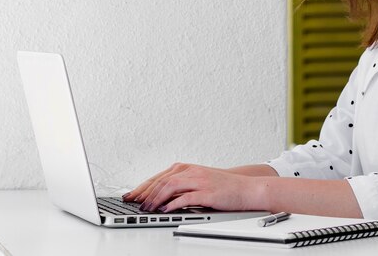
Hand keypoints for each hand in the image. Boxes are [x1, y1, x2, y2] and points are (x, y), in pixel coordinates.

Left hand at [122, 163, 261, 212]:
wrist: (245, 187)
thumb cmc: (221, 187)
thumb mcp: (198, 181)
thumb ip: (180, 185)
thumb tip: (158, 196)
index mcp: (187, 168)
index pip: (159, 177)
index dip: (143, 187)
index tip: (131, 195)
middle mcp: (191, 171)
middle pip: (161, 181)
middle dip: (145, 193)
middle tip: (134, 204)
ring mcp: (199, 180)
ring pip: (170, 186)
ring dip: (155, 198)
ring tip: (146, 209)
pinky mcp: (207, 192)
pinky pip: (185, 197)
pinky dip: (172, 204)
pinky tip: (164, 210)